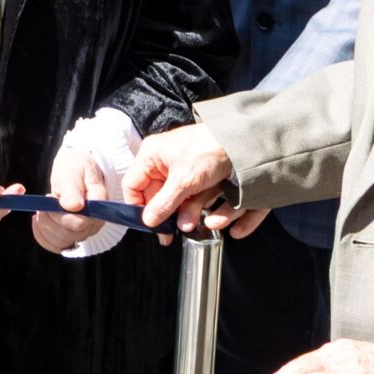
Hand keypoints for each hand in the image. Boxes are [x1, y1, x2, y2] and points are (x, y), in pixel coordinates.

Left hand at [31, 135, 110, 253]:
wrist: (76, 171)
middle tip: (44, 201)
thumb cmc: (75, 167)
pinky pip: (56, 245)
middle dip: (50, 219)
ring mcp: (85, 231)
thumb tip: (74, 206)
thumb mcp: (72, 170)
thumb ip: (72, 187)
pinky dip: (42, 235)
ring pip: (62, 242)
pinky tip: (38, 221)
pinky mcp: (73, 236)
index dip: (61, 214)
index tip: (50, 197)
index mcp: (99, 204)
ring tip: (41, 209)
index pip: (81, 221)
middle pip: (70, 234)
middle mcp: (95, 222)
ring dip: (45, 227)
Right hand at [120, 123, 263, 241]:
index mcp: (150, 155)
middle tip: (170, 233)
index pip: (132, 186)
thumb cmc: (209, 149)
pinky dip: (194, 204)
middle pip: (154, 194)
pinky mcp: (195, 174)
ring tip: (191, 225)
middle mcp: (161, 160)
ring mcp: (178, 167)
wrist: (242, 140)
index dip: (137, 207)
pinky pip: (188, 194)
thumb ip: (163, 204)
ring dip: (182, 212)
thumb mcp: (184, 181)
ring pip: (173, 197)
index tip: (149, 225)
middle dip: (165, 213)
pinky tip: (202, 214)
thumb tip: (148, 221)